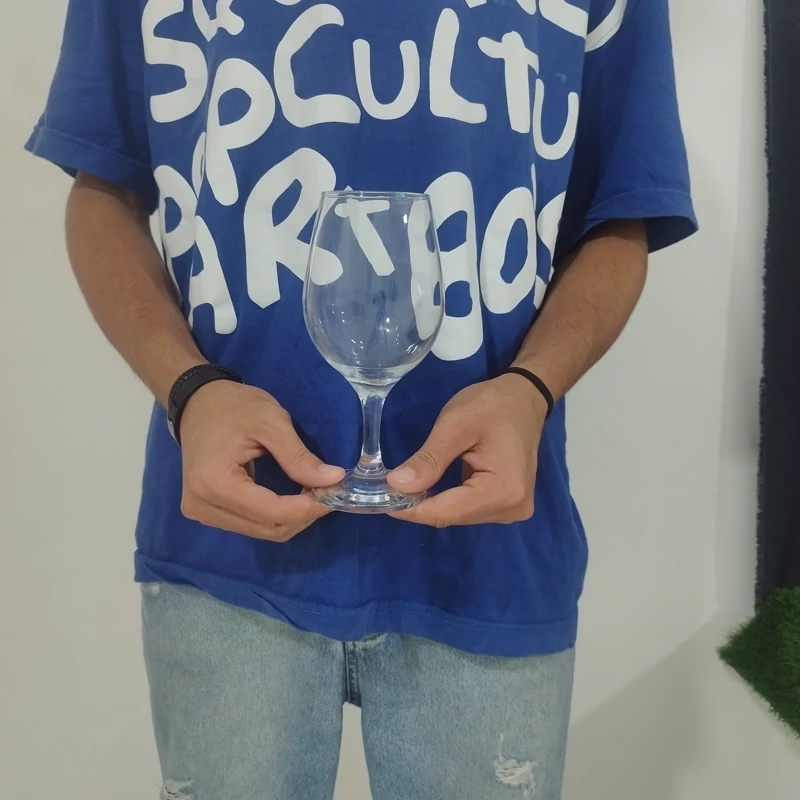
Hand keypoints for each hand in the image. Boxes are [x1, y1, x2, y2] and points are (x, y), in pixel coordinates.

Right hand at [179, 381, 343, 540]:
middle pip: (268, 528)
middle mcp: (203, 505)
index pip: (272, 512)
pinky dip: (276, 515)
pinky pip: (250, 524)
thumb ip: (298, 456)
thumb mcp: (270, 422)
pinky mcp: (206, 512)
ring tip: (310, 491)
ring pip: (262, 531)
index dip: (308, 508)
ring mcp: (201, 512)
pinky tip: (290, 496)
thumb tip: (333, 479)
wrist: (198, 402)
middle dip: (303, 513)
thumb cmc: (232, 406)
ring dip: (291, 517)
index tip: (335, 492)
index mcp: (215, 482)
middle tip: (326, 489)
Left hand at [387, 374, 548, 526]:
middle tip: (387, 488)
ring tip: (406, 485)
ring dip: (432, 502)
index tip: (381, 499)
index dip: (410, 509)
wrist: (523, 398)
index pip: (446, 512)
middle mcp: (512, 507)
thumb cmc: (492, 405)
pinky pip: (468, 508)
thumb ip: (428, 459)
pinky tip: (430, 485)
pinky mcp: (507, 504)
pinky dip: (446, 498)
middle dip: (419, 504)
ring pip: (458, 514)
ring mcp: (512, 508)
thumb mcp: (455, 425)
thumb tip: (396, 485)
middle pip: (452, 515)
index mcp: (503, 490)